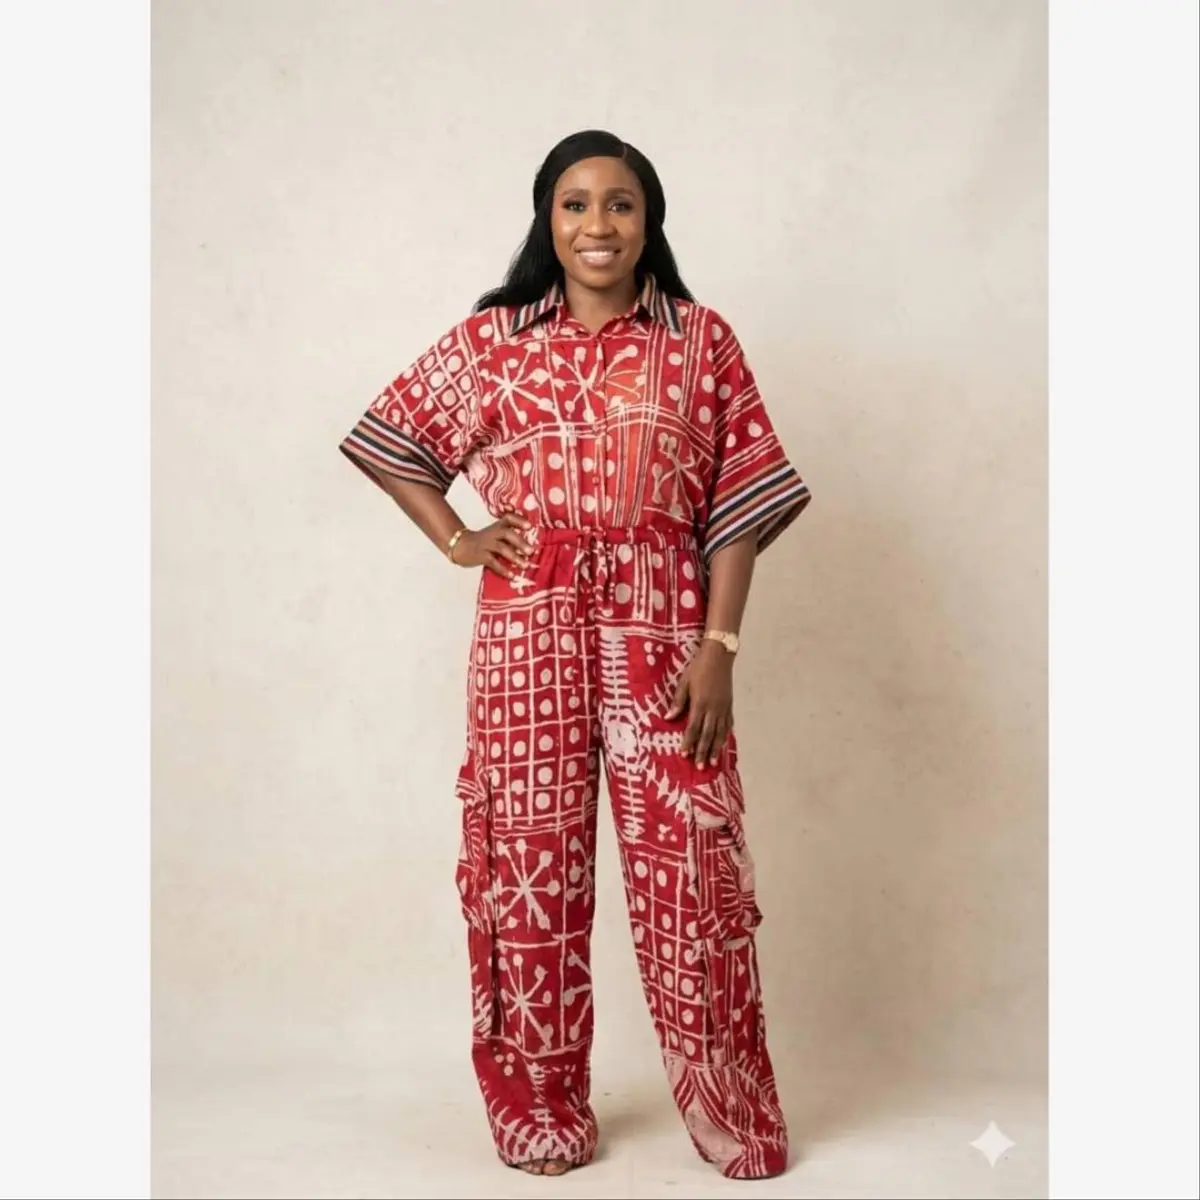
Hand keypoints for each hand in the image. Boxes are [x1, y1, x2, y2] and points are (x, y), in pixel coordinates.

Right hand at [452, 512, 533, 578]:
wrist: (460, 546)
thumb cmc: (484, 541)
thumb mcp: (496, 534)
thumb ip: (511, 537)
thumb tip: (531, 549)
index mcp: (498, 526)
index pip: (509, 518)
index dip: (519, 521)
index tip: (530, 526)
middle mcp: (492, 533)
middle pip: (506, 533)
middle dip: (520, 542)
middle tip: (531, 551)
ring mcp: (486, 544)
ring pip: (501, 548)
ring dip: (514, 557)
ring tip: (526, 565)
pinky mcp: (481, 556)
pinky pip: (493, 562)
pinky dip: (503, 569)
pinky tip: (512, 575)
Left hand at [666, 640, 734, 766]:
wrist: (719, 656)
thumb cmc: (698, 668)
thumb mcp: (684, 683)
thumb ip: (678, 701)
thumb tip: (668, 718)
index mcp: (700, 704)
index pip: (693, 728)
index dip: (688, 742)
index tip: (684, 755)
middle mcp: (713, 709)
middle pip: (707, 735)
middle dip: (703, 752)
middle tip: (700, 767)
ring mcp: (723, 708)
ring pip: (720, 733)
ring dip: (716, 748)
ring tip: (713, 762)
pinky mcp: (729, 705)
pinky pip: (728, 724)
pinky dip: (725, 736)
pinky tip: (723, 744)